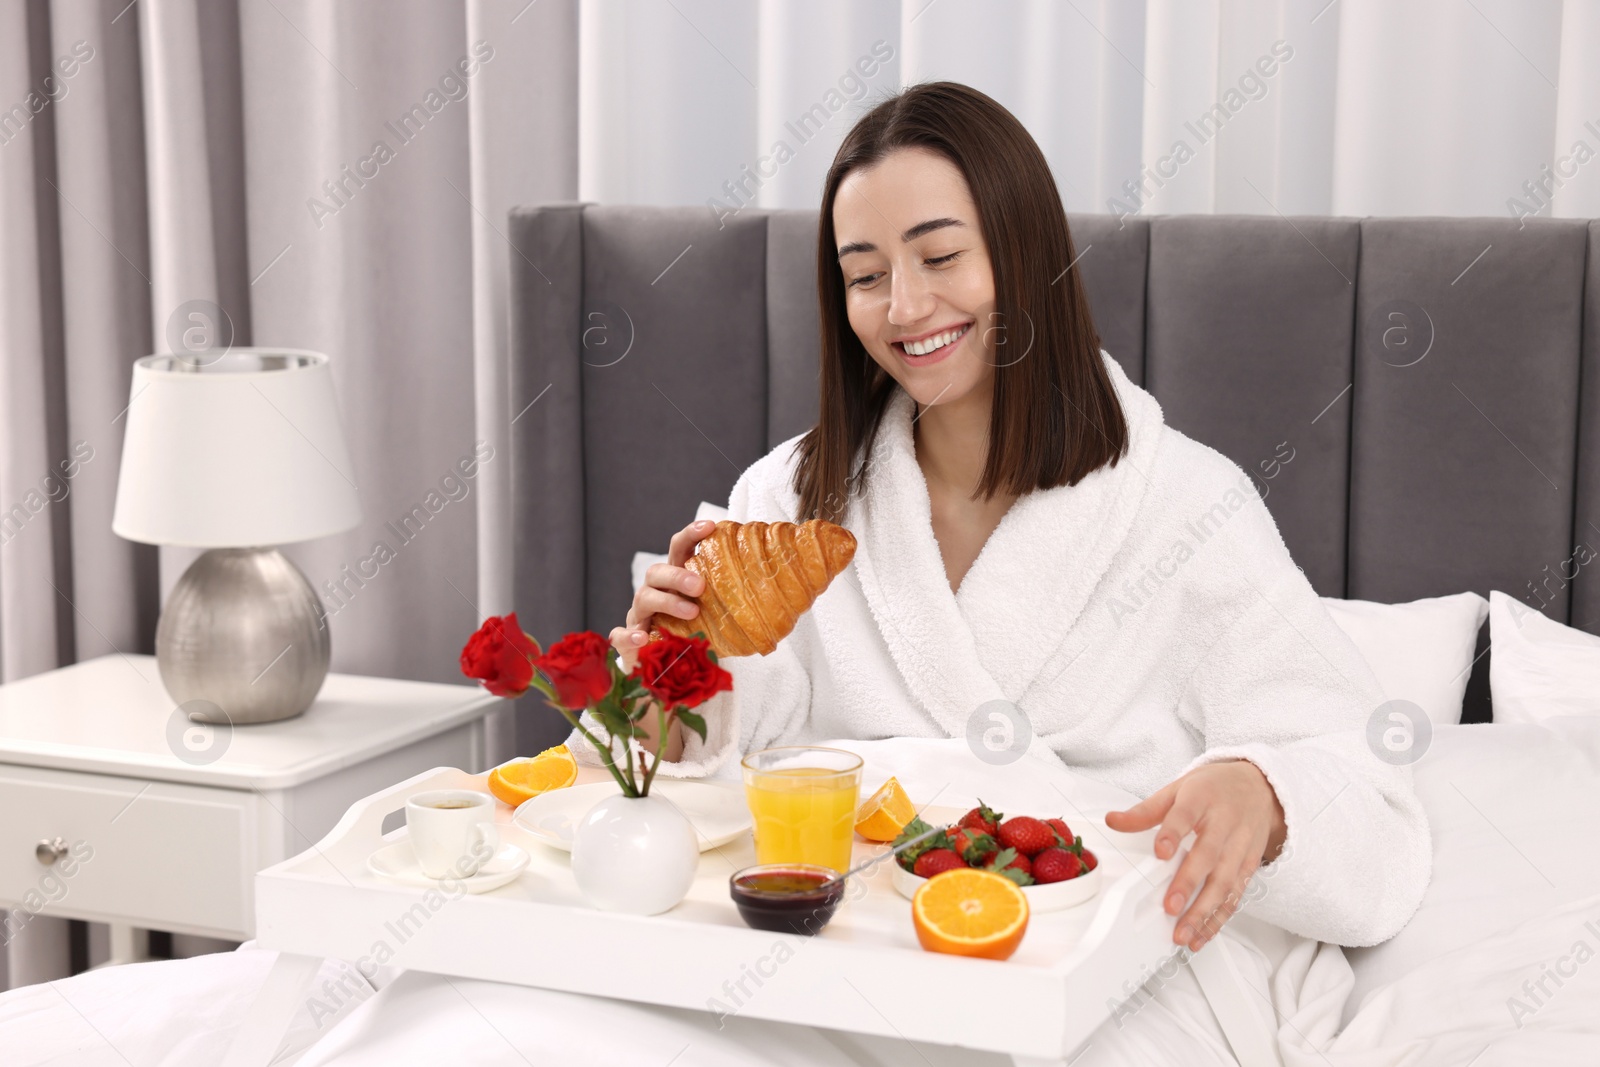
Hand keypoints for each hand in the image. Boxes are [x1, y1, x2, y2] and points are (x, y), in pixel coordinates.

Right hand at [609, 519, 716, 671]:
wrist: (667, 670)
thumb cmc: (693, 637)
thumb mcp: (714, 619)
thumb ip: (731, 606)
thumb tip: (774, 599)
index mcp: (674, 582)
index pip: (679, 549)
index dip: (691, 534)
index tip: (711, 526)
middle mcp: (653, 593)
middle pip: (657, 571)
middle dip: (678, 575)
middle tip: (700, 586)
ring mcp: (639, 616)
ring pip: (644, 597)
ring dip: (668, 602)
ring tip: (692, 612)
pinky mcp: (628, 642)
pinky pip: (621, 636)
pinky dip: (630, 636)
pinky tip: (643, 639)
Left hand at [1104, 760, 1286, 951]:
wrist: (1259, 787)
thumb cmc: (1215, 789)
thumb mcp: (1178, 789)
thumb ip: (1146, 810)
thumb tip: (1113, 820)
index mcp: (1202, 799)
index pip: (1185, 815)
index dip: (1173, 834)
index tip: (1160, 852)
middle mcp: (1225, 824)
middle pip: (1208, 856)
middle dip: (1189, 884)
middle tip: (1170, 907)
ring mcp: (1240, 846)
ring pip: (1225, 882)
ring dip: (1204, 911)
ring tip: (1184, 933)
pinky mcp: (1249, 865)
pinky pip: (1236, 895)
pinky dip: (1220, 918)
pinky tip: (1203, 934)